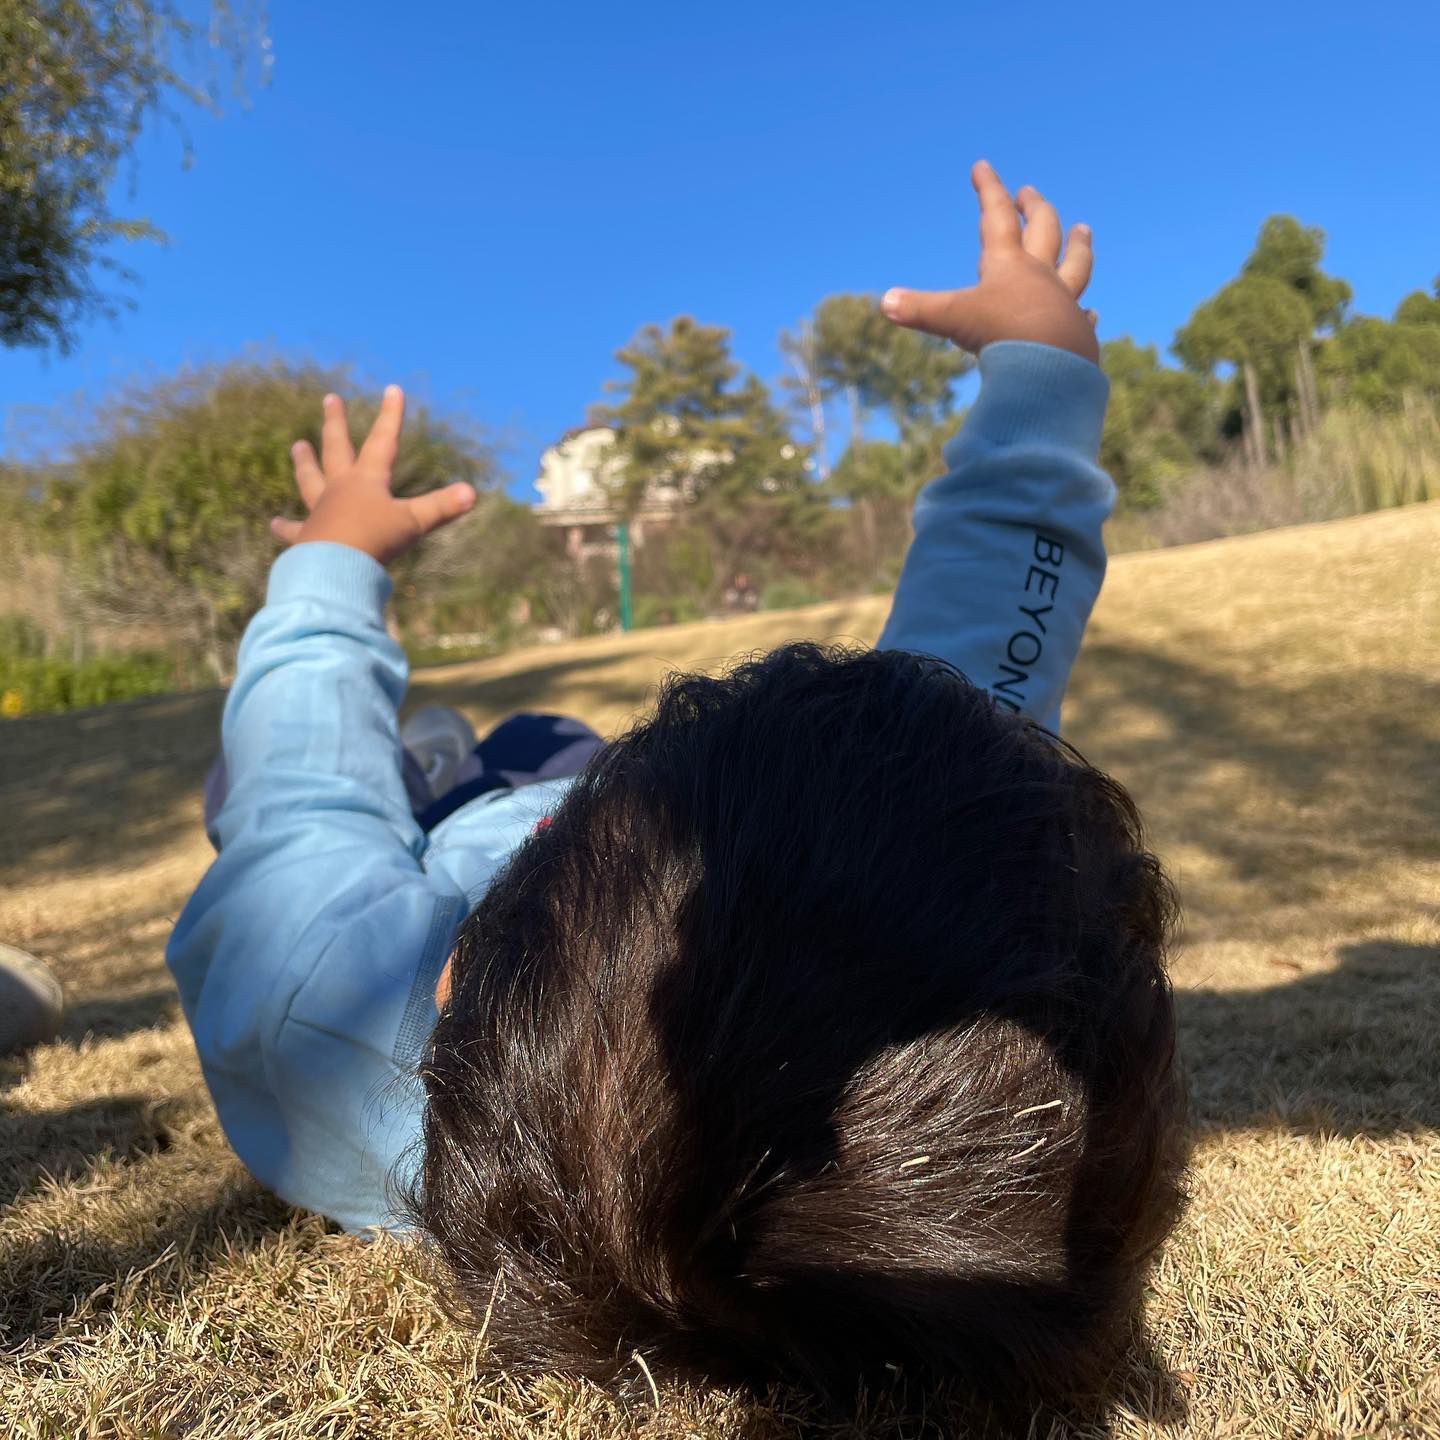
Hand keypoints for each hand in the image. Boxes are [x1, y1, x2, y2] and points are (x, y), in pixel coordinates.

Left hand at [271, 385, 476, 564]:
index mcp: (367, 480)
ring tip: (297, 446)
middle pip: (337, 448)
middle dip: (336, 422)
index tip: (393, 389)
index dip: (391, 415)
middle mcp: (340, 488)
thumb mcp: (413, 523)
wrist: (334, 568)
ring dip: (305, 462)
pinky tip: (275, 523)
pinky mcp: (307, 537)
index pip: (384, 441)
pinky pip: (295, 529)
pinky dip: (285, 527)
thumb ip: (441, 507)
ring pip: (311, 479)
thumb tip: (472, 493)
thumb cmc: (375, 541)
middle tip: (331, 399)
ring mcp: (321, 510)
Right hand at [882, 160, 1098, 363]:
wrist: (1051, 368)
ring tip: (1083, 231)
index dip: (988, 188)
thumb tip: (885, 303)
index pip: (996, 216)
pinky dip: (1083, 311)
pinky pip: (1082, 316)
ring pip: (1076, 265)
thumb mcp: (954, 319)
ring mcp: (1063, 302)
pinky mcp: (1077, 332)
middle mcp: (1040, 276)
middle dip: (1034, 208)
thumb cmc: (1002, 335)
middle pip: (1043, 230)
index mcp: (1008, 264)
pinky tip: (1090, 311)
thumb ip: (921, 309)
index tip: (982, 166)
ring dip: (1079, 246)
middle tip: (1030, 194)